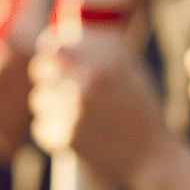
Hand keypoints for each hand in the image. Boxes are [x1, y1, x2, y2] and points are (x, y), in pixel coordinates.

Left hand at [28, 28, 168, 187]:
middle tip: (58, 82)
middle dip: (47, 73)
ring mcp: (73, 113)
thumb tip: (68, 32)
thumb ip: (103, 50)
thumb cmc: (142, 111)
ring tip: (73, 111)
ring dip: (50, 103)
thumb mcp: (132, 71)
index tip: (55, 55)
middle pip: (41, 67)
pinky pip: (41, 125)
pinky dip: (52, 128)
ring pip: (39, 98)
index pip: (56, 45)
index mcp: (105, 64)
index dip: (52, 49)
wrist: (150, 157)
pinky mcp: (65, 138)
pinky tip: (74, 130)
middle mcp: (86, 85)